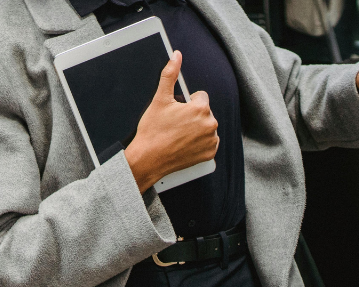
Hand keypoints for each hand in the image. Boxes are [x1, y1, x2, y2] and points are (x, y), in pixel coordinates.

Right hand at [124, 51, 218, 193]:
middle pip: (204, 113)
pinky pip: (209, 144)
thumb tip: (176, 55)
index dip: (187, 104)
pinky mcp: (209, 154)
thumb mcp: (159, 100)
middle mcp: (210, 124)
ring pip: (207, 128)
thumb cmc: (152, 131)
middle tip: (175, 126)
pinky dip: (199, 144)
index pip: (200, 98)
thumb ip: (169, 75)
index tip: (176, 114)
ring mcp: (211, 141)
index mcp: (200, 109)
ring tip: (179, 136)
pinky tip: (185, 145)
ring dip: (197, 130)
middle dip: (192, 117)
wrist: (147, 159)